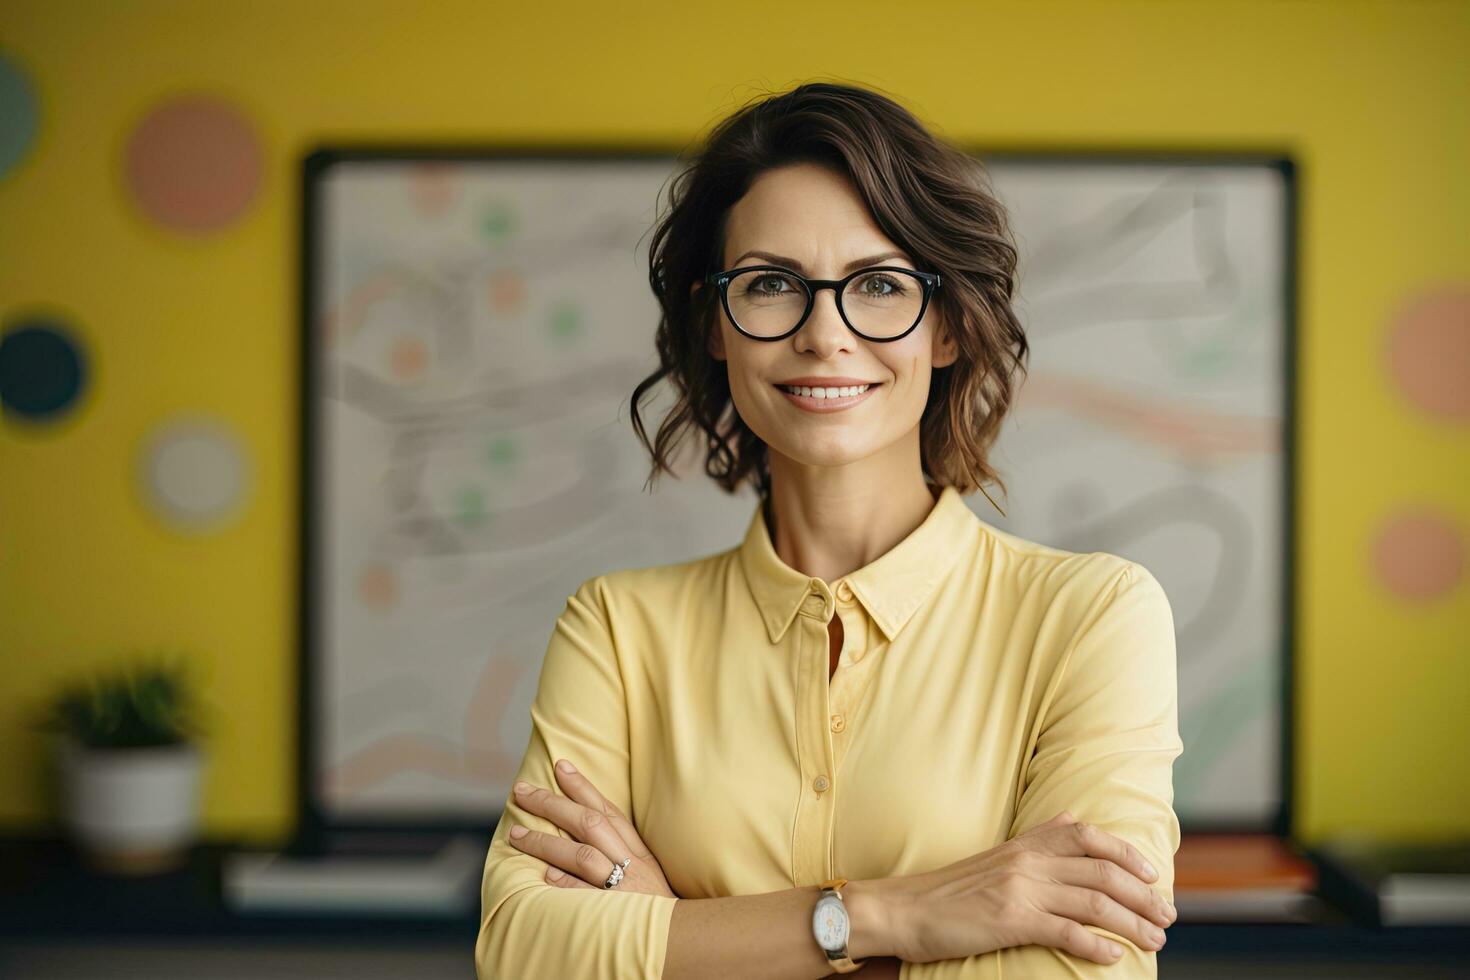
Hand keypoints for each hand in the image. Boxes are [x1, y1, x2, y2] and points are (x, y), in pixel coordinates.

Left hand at [506, 758, 677, 897]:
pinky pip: (587, 895)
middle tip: (522, 790)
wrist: (684, 945)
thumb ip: (621, 856)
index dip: (583, 786)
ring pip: (583, 854)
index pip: (609, 811)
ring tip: (516, 834)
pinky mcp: (618, 913)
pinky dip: (567, 883)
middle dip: (553, 803)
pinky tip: (546, 876)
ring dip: (547, 842)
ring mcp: (625, 888)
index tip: (560, 766)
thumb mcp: (648, 877)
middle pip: (590, 823)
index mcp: (641, 853)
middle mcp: (633, 865)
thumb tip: (579, 840)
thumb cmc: (659, 913)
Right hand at [878, 811, 1175, 964]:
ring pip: (1094, 901)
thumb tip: (1073, 818)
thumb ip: (1037, 838)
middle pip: (1102, 871)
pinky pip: (1066, 930)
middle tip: (1167, 916)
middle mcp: (1027, 861)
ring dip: (1132, 923)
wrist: (904, 910)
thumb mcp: (996, 855)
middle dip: (1143, 894)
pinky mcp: (1010, 920)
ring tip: (1154, 941)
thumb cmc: (949, 890)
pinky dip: (1096, 945)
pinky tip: (1113, 957)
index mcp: (1025, 844)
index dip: (1128, 853)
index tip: (1154, 875)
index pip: (1088, 836)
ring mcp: (1020, 890)